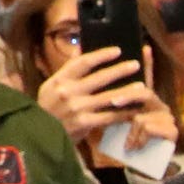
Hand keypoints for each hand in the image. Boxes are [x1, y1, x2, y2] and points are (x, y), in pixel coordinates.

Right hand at [35, 48, 152, 149]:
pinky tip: (135, 109)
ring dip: (127, 91)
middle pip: (99, 77)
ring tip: (142, 87)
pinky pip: (110, 116)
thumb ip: (68, 69)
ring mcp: (76, 107)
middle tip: (136, 64)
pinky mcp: (84, 123)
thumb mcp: (51, 86)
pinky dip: (124, 112)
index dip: (101, 55)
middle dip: (120, 70)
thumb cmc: (49, 107)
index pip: (83, 62)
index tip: (117, 51)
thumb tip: (80, 48)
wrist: (41, 134)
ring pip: (108, 97)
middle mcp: (67, 91)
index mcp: (59, 79)